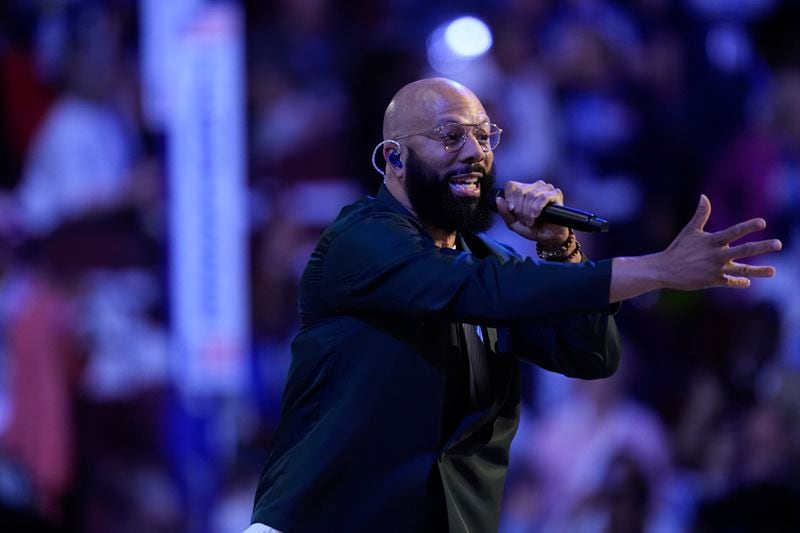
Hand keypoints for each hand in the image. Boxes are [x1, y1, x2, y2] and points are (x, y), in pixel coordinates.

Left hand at [495, 180, 568, 244]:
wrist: (547, 237)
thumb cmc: (532, 228)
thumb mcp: (513, 223)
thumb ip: (504, 212)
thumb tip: (498, 199)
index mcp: (524, 190)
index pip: (511, 185)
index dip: (509, 198)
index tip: (511, 210)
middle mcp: (535, 186)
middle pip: (520, 191)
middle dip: (519, 209)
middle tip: (524, 220)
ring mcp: (546, 189)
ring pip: (531, 194)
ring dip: (528, 211)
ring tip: (530, 221)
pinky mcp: (556, 194)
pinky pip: (543, 197)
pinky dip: (536, 208)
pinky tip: (536, 216)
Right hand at [658, 195, 780, 289]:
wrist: (665, 270)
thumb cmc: (678, 248)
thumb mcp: (690, 231)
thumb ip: (700, 214)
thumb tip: (704, 196)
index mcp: (712, 241)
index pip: (733, 232)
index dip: (748, 227)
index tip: (762, 222)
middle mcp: (716, 255)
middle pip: (744, 250)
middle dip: (762, 247)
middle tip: (779, 244)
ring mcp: (715, 269)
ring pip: (741, 269)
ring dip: (759, 271)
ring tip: (773, 271)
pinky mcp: (712, 281)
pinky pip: (729, 282)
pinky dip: (739, 282)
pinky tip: (748, 281)